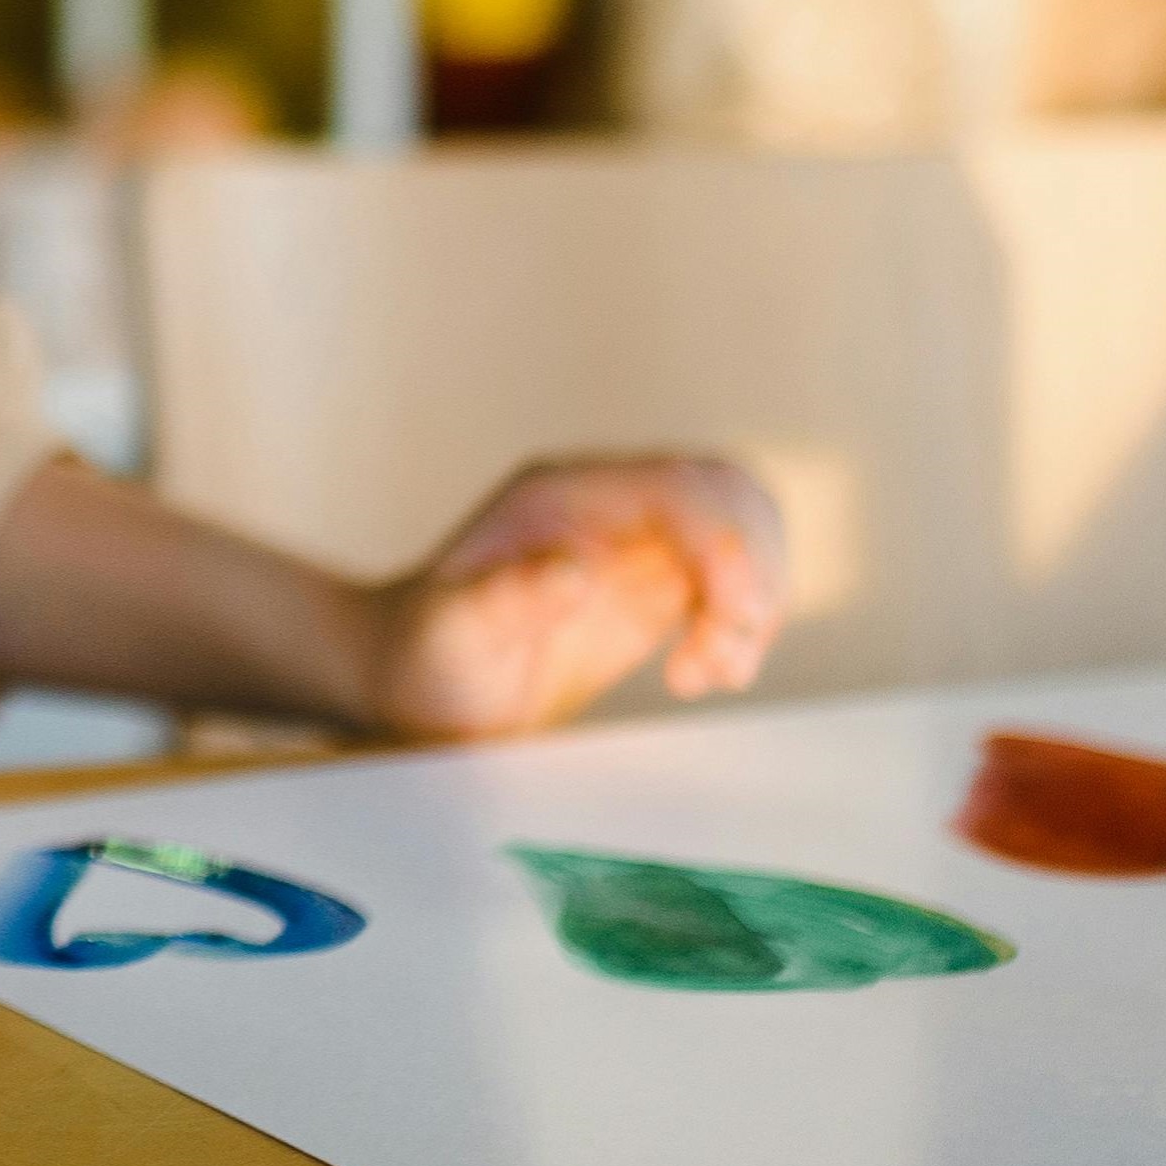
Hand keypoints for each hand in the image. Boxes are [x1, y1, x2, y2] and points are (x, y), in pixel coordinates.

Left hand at [351, 451, 785, 741]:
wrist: (410, 680)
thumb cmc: (421, 657)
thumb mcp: (451, 635)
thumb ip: (504, 600)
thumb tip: (574, 572)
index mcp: (562, 496)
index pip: (675, 486)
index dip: (722, 541)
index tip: (728, 617)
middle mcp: (607, 503)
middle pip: (727, 494)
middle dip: (754, 570)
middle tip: (725, 657)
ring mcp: (636, 540)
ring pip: (742, 531)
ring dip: (755, 600)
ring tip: (713, 673)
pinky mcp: (654, 584)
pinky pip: (731, 579)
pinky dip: (742, 624)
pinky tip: (703, 674)